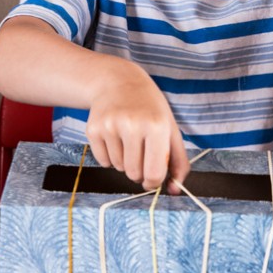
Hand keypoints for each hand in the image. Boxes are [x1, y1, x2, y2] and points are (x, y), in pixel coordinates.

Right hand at [85, 62, 189, 191]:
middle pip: (134, 174)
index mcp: (156, 126)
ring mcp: (110, 126)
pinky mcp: (93, 129)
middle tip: (141, 152)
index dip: (154, 181)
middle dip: (139, 170)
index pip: (154, 174)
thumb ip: (179, 162)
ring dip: (125, 161)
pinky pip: (103, 162)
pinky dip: (110, 156)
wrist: (119, 81)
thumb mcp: (171, 129)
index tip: (153, 177)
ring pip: (118, 168)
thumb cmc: (150, 108)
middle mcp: (132, 125)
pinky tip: (115, 137)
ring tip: (128, 139)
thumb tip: (176, 191)